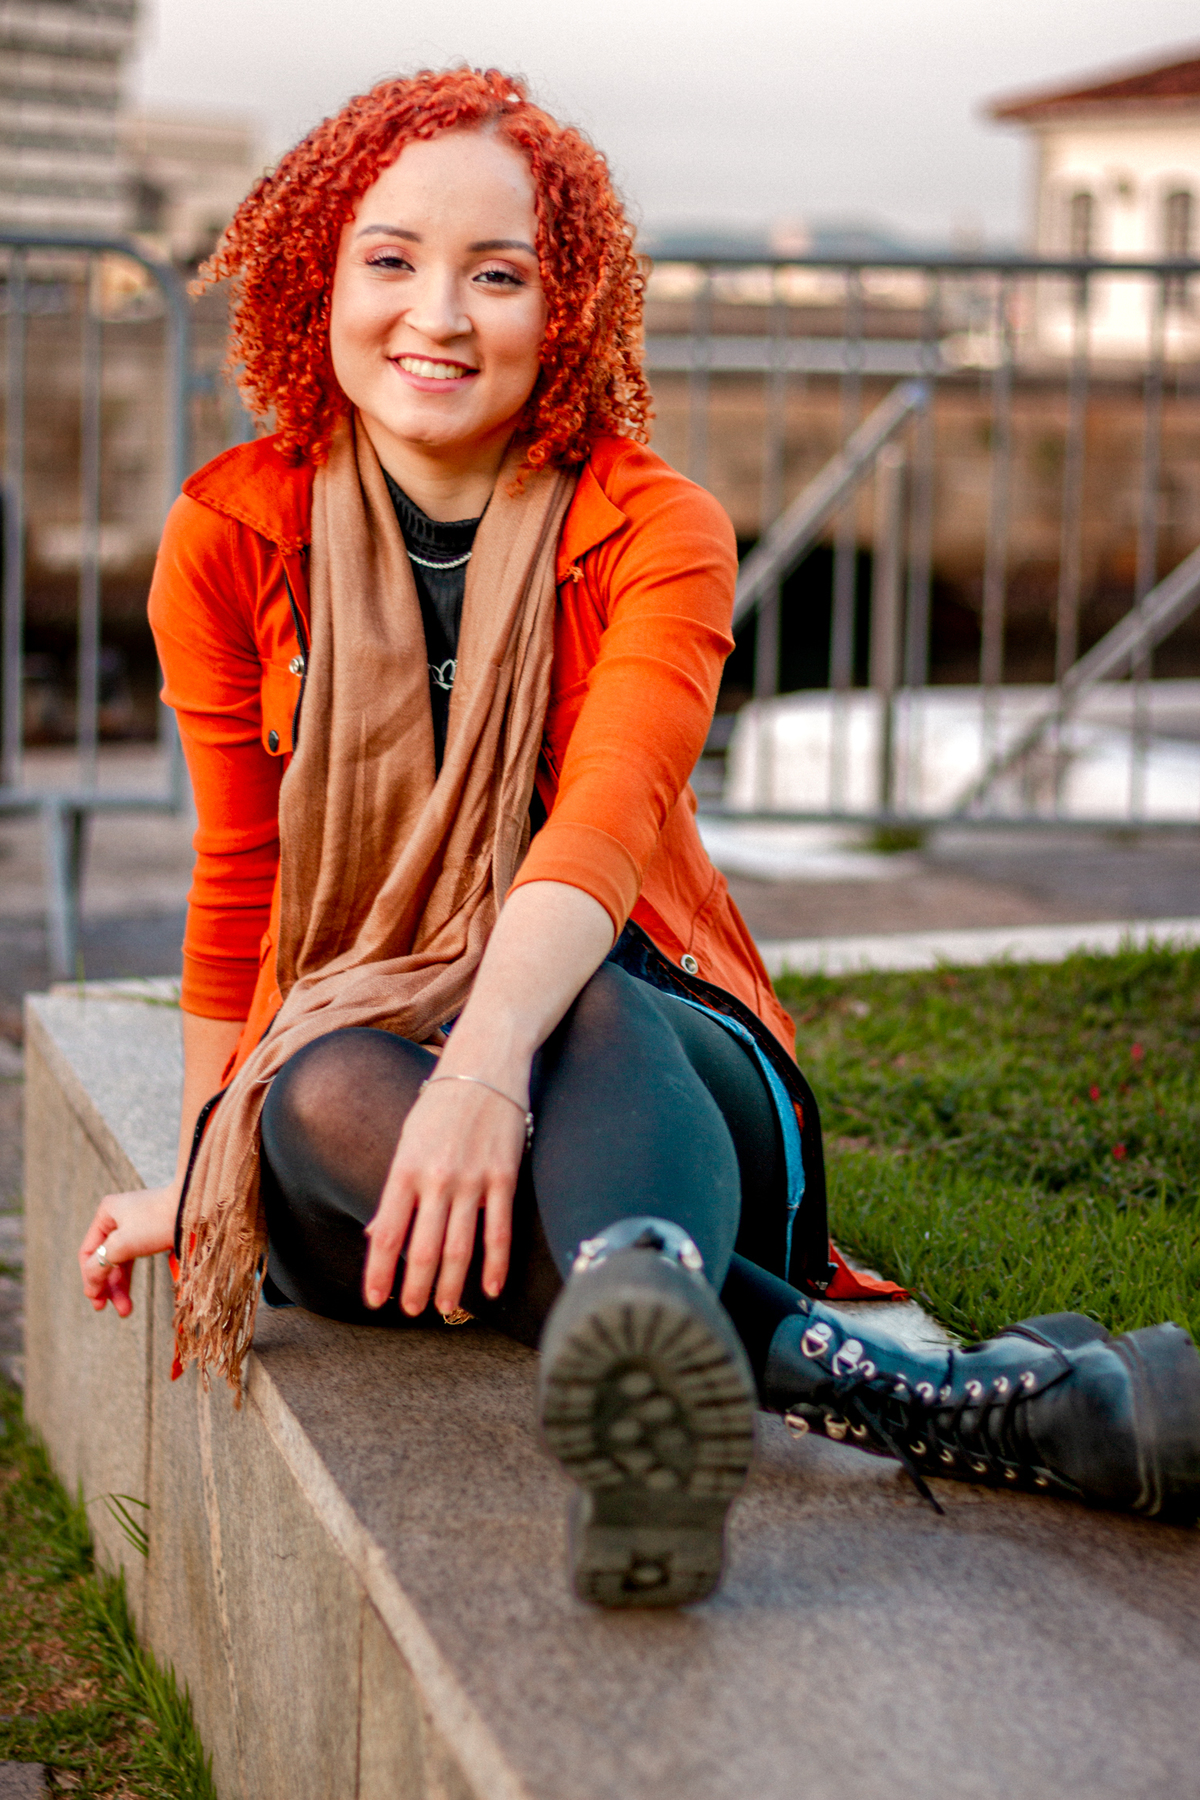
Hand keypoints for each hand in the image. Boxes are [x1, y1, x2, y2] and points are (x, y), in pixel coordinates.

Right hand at [79, 1185, 178, 1317]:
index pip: (88, 1252)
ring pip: (120, 1261)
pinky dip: (131, 1276)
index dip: (90, 1278)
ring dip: (120, 1286)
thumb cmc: (158, 1222)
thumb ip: (99, 1266)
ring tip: (125, 1311)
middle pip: (105, 1258)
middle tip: (110, 1310)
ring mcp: (135, 1225)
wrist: (197, 1208)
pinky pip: (134, 1258)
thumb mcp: (122, 1245)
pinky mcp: (151, 1233)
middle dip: (108, 1286)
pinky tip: (129, 1295)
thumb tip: (89, 1287)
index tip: (97, 1302)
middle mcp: (118, 1217)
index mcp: (106, 1213)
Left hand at [362, 1077, 526, 1318]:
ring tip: (445, 1307)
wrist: (485, 1064)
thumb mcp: (407, 1141)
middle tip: (412, 1311)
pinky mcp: (503, 1176)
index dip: (378, 1272)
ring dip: (451, 1283)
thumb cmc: (441, 1101)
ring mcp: (471, 1180)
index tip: (374, 1300)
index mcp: (404, 1169)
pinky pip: (499, 1230)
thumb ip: (395, 1190)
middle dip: (415, 1287)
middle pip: (422, 1249)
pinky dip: (495, 1263)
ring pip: (459, 1246)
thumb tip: (377, 1233)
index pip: (387, 1234)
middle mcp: (435, 1179)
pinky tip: (492, 1287)